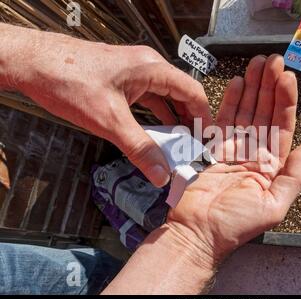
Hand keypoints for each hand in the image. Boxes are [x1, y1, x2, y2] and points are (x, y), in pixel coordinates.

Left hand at [0, 23, 211, 186]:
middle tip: (194, 146)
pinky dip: (155, 116)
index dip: (204, 117)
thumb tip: (160, 173)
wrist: (33, 63)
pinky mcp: (122, 80)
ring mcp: (134, 72)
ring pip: (164, 98)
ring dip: (172, 120)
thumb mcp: (109, 120)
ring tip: (178, 144)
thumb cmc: (67, 79)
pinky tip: (154, 133)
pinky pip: (148, 99)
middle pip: (181, 95)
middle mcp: (147, 67)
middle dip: (189, 121)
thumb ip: (139, 148)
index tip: (208, 138)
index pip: (192, 92)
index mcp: (152, 69)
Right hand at [166, 54, 300, 264]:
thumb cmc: (235, 225)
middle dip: (269, 86)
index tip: (287, 77)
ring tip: (257, 64)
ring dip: (252, 87)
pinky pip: (224, 119)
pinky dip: (230, 100)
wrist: (198, 232)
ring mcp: (234, 149)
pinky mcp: (214, 148)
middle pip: (265, 113)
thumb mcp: (274, 206)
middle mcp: (255, 154)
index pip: (282, 126)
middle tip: (272, 60)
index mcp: (272, 166)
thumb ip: (294, 177)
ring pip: (246, 111)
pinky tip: (237, 83)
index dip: (285, 101)